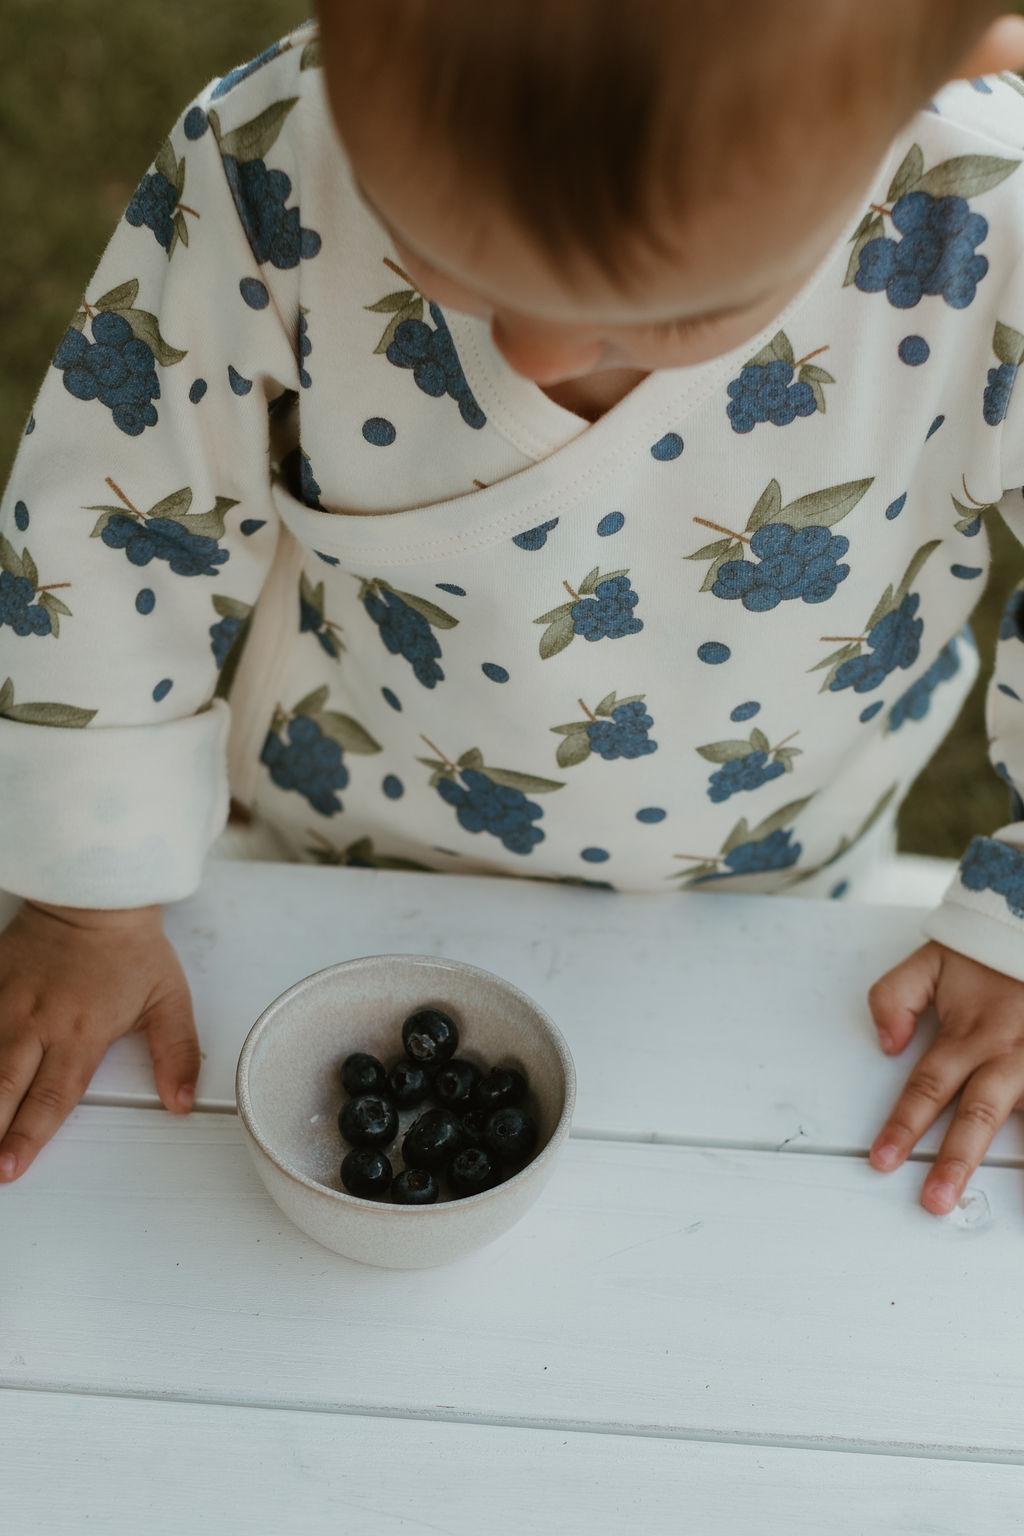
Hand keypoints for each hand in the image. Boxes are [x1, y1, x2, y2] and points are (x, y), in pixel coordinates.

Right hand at [0, 899, 199, 1183]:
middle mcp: (37, 1023)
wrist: (93, 894)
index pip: (52, 1097)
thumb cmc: (131, 948)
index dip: (29, 1137)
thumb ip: (176, 1053)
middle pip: (4, 1088)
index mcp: (81, 1032)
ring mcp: (6, 1003)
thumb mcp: (168, 999)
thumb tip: (182, 1102)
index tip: (12, 1169)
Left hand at [867, 941, 1023, 1214]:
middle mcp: (1007, 1054)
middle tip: (936, 1201)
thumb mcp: (930, 961)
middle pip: (978, 1114)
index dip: (903, 1126)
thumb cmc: (986, 957)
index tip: (882, 1161)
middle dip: (955, 1161)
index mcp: (967, 1034)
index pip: (927, 1087)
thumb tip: (885, 1044)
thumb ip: (894, 997)